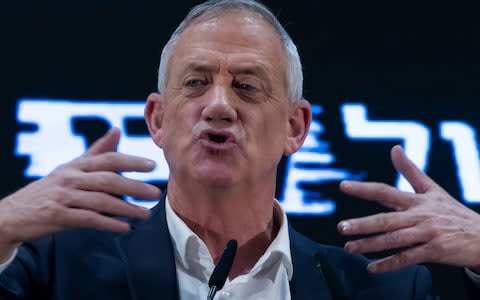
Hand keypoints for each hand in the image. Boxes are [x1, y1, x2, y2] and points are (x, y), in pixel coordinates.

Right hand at [0, 128, 159, 260]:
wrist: (14, 213)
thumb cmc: (51, 189)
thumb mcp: (72, 167)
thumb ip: (96, 151)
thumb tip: (117, 130)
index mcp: (77, 165)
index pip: (108, 159)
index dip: (131, 161)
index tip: (152, 166)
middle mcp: (70, 178)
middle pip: (108, 180)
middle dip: (134, 187)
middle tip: (155, 193)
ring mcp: (63, 197)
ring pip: (100, 201)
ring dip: (126, 208)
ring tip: (146, 214)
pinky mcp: (57, 216)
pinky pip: (88, 219)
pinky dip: (108, 223)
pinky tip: (125, 228)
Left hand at [337, 145, 479, 272]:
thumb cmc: (453, 213)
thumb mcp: (433, 189)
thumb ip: (410, 170)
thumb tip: (394, 148)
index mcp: (416, 200)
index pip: (385, 191)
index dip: (364, 189)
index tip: (343, 186)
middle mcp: (420, 216)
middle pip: (386, 219)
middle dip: (362, 224)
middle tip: (341, 227)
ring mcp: (427, 234)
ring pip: (394, 240)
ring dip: (370, 245)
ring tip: (349, 248)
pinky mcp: (435, 251)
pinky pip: (407, 258)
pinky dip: (389, 264)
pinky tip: (372, 268)